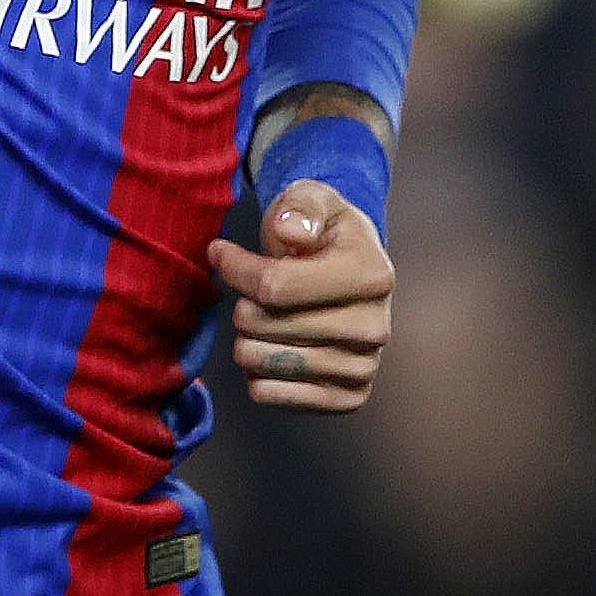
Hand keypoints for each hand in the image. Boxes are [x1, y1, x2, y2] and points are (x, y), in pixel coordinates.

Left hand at [206, 182, 394, 411]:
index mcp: (372, 276)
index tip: (220, 252)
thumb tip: (291, 233)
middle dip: (242, 303)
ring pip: (261, 362)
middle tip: (253, 291)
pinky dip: (255, 373)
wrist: (348, 270)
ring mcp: (363, 367)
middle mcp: (375, 328)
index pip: (275, 285)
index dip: (235, 267)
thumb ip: (300, 206)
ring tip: (262, 318)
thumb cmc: (322, 231)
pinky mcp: (346, 398)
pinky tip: (269, 347)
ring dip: (245, 338)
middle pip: (263, 325)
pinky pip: (269, 395)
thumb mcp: (312, 198)